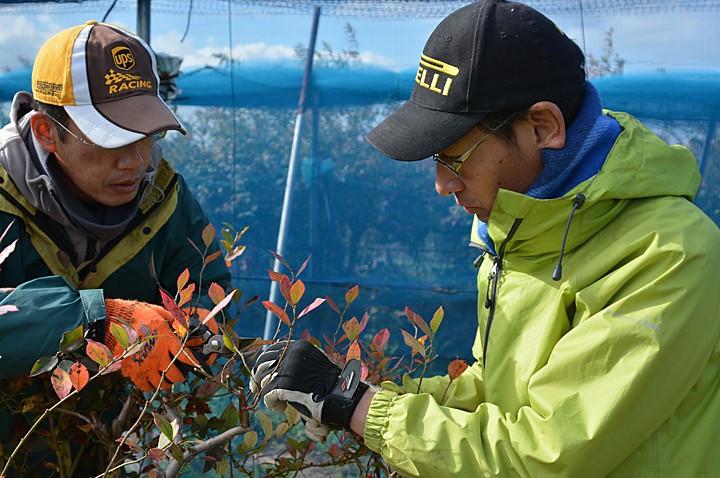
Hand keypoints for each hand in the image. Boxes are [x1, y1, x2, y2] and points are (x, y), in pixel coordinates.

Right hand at [103, 299, 216, 391]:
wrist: (112, 320)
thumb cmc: (137, 314)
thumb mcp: (160, 313)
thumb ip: (174, 320)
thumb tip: (184, 324)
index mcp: (167, 341)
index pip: (186, 357)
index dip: (193, 363)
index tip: (197, 365)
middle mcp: (158, 356)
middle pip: (175, 375)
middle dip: (180, 376)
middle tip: (179, 374)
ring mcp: (144, 366)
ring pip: (161, 384)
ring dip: (166, 382)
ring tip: (166, 378)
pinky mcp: (131, 371)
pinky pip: (144, 386)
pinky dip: (150, 386)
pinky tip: (151, 380)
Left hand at [250, 340, 367, 429]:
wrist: (342, 396)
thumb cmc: (331, 384)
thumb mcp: (314, 365)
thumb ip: (297, 363)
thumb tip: (276, 367)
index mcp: (299, 347)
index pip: (272, 350)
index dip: (264, 364)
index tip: (262, 375)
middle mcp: (291, 354)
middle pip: (262, 363)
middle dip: (257, 376)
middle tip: (257, 388)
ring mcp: (287, 369)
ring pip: (264, 380)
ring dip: (267, 391)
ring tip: (279, 401)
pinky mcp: (284, 386)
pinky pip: (268, 396)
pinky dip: (273, 404)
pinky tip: (282, 408)